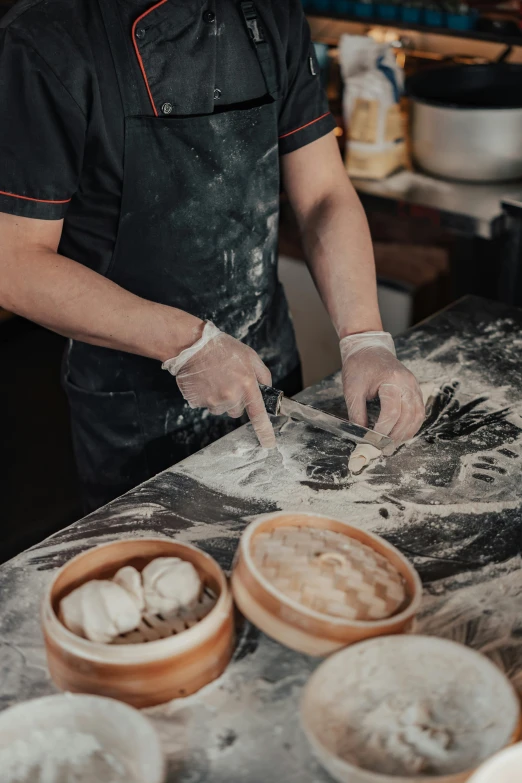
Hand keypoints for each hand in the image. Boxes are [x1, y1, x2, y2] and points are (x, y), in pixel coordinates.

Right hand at [162, 322, 275, 448]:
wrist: (192, 346)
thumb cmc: (222, 348)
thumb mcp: (250, 356)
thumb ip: (262, 374)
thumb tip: (267, 389)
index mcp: (247, 385)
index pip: (258, 414)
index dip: (264, 431)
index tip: (268, 443)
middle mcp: (231, 396)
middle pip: (237, 411)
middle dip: (235, 400)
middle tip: (228, 381)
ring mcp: (213, 401)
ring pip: (221, 409)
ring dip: (220, 398)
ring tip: (214, 379)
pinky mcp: (198, 402)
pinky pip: (206, 405)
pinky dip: (205, 396)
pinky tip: (204, 381)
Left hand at [340, 332, 424, 444]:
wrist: (368, 347)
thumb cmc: (359, 365)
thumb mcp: (352, 389)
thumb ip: (357, 413)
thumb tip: (361, 435)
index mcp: (392, 379)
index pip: (392, 412)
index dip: (383, 430)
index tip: (373, 441)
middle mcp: (407, 383)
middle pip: (408, 416)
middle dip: (395, 435)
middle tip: (383, 448)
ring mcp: (414, 386)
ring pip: (417, 416)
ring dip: (405, 433)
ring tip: (391, 444)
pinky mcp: (415, 390)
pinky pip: (418, 411)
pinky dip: (411, 425)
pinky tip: (400, 434)